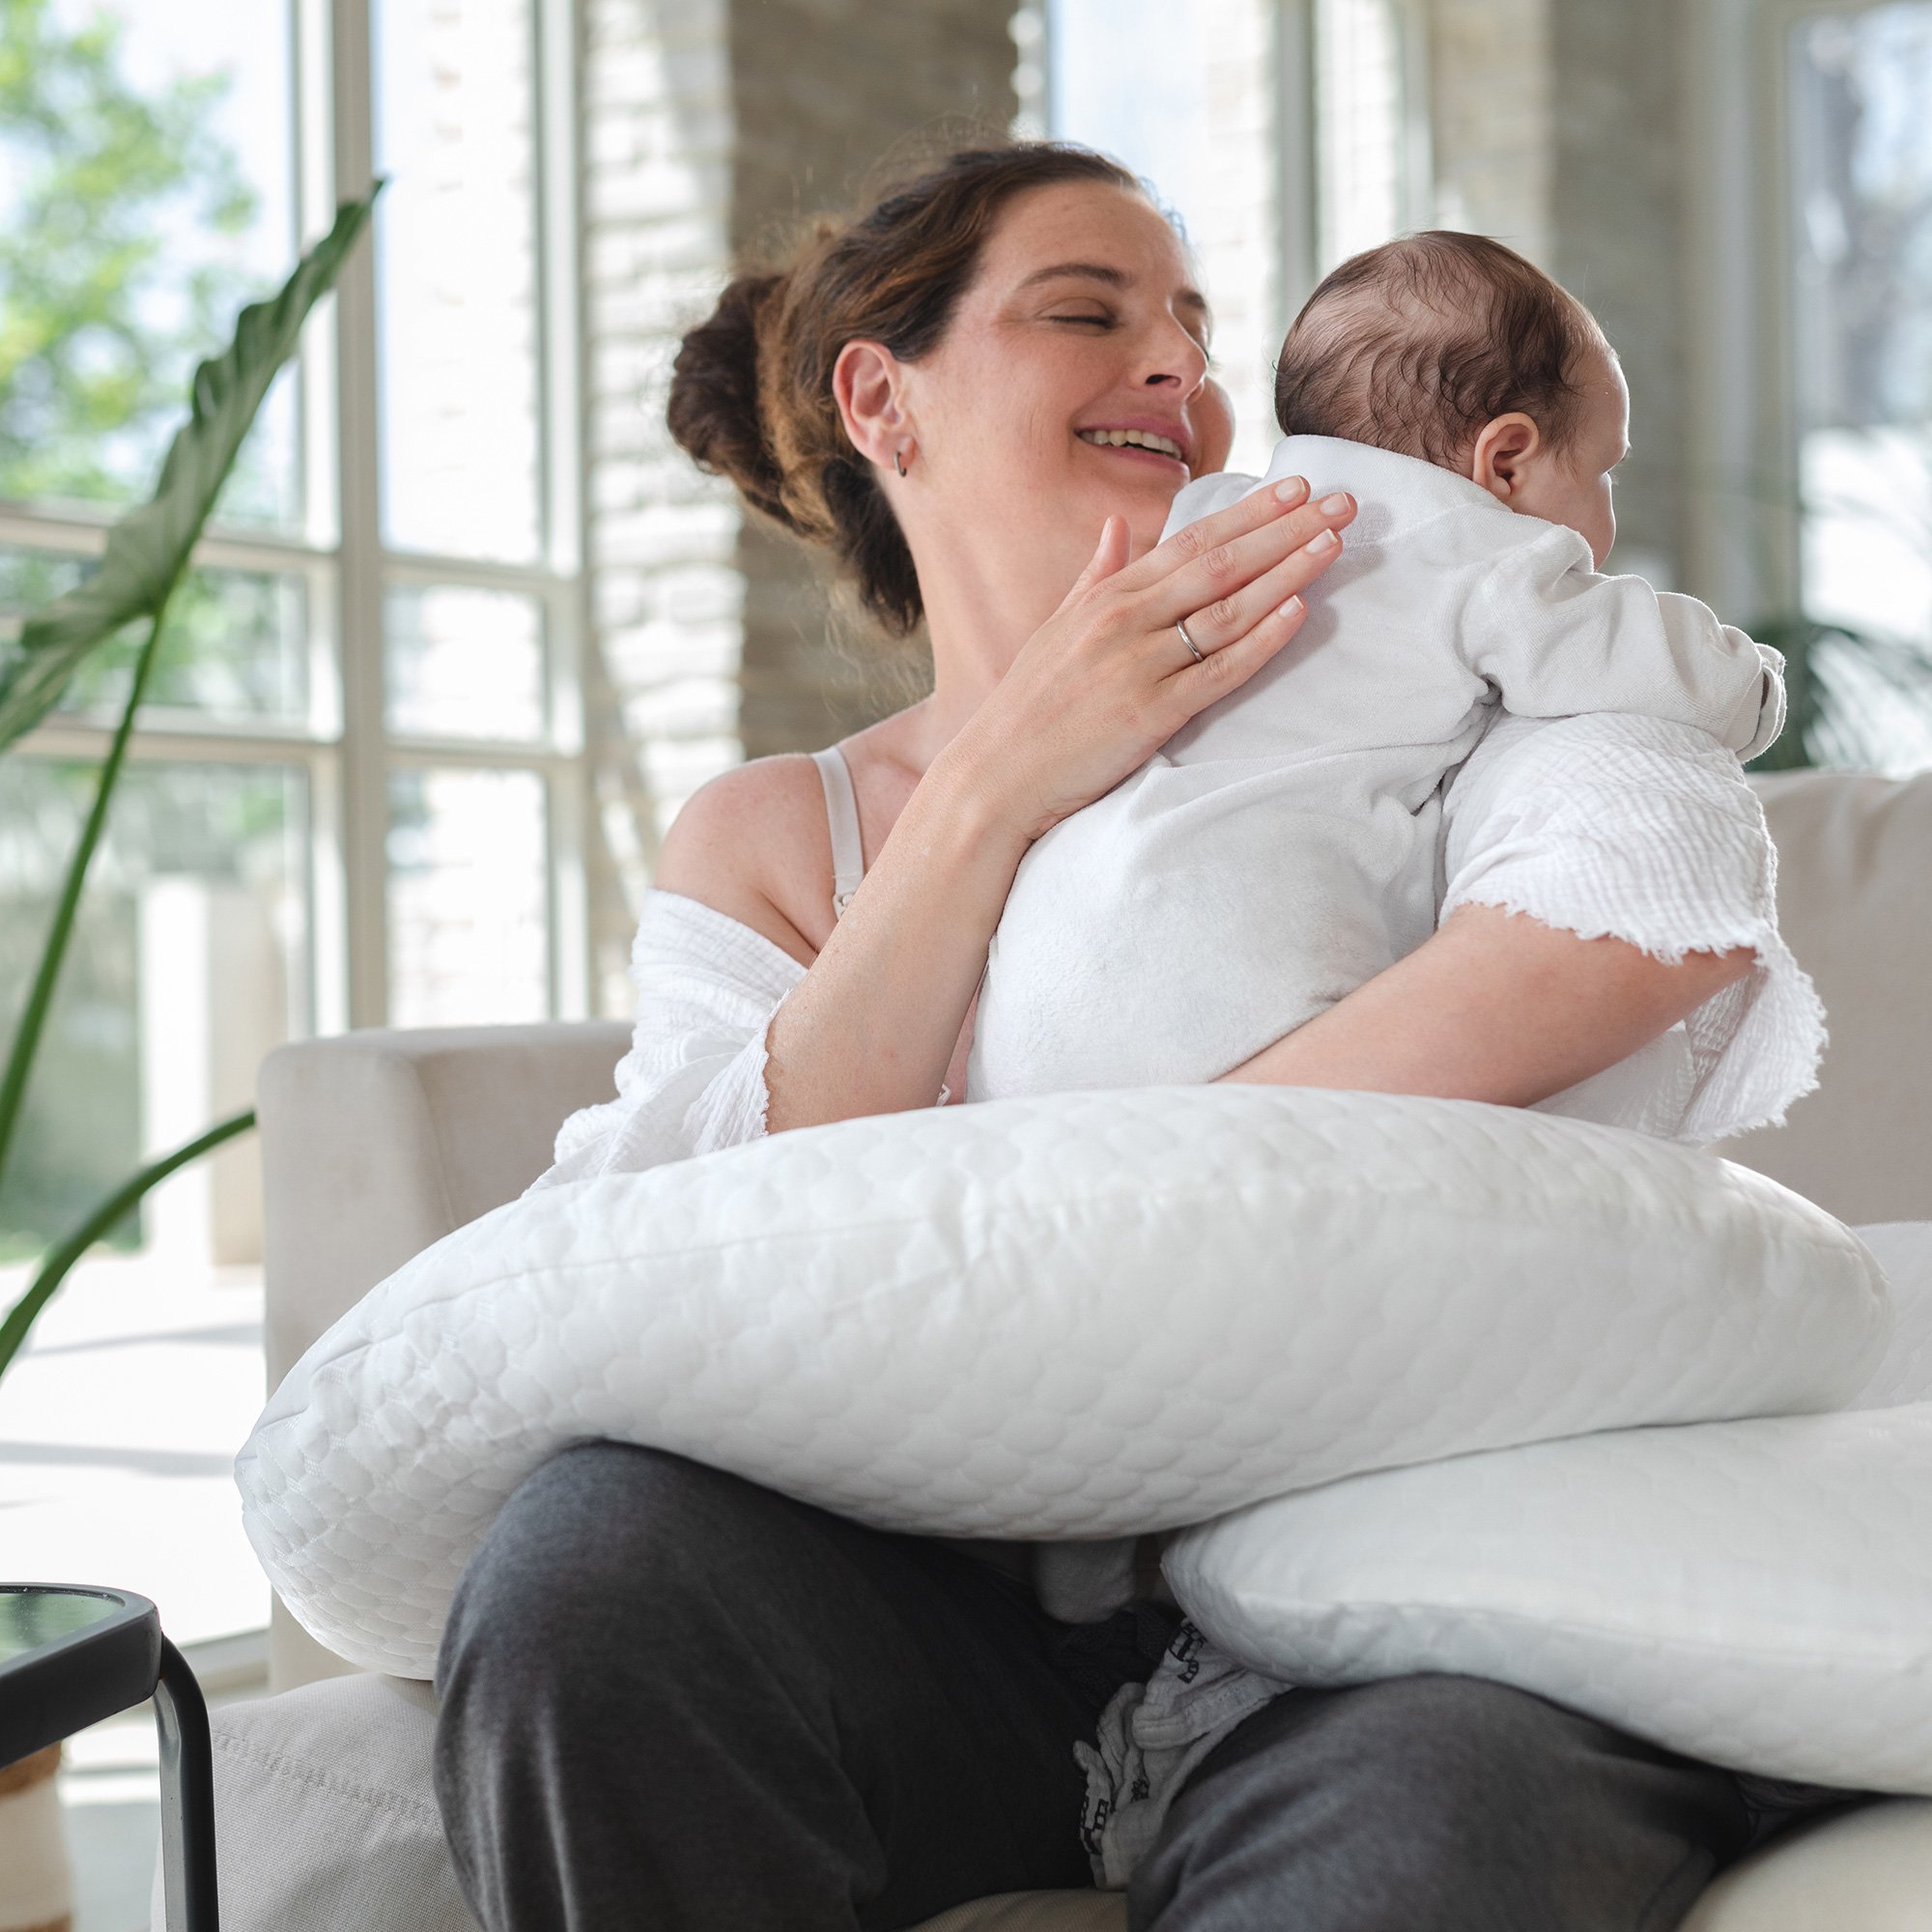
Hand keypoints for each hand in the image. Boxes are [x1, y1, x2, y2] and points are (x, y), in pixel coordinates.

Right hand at [943, 479, 1356, 842]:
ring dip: (1285, 572)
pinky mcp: (1149, 714)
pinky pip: (1217, 671)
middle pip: (1219, 563)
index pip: (1191, 541)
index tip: (1297, 487)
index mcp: (1106, 597)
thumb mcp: (1055, 629)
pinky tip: (1297, 611)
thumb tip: (1119, 526)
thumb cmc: (1025, 709)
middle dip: (1285, 528)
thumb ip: (1093, 576)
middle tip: (1343, 501)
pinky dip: (1259, 641)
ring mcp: (1138, 665)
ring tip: (1334, 543)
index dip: (1249, 513)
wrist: (994, 777)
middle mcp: (1124, 620)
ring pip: (1226, 608)